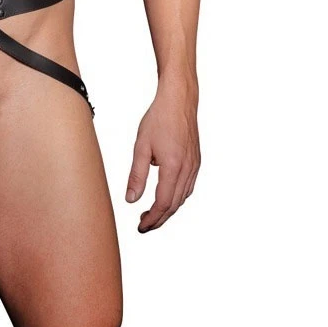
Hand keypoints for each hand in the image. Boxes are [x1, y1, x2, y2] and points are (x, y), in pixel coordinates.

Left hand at [125, 88, 199, 231]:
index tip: (141, 226)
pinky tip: (167, 196)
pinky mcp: (196, 161)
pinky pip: (188, 187)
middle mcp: (188, 170)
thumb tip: (131, 200)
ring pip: (183, 197)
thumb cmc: (159, 119)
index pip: (163, 203)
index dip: (152, 218)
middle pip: (174, 205)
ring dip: (168, 209)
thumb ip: (137, 175)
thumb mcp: (141, 146)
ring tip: (152, 214)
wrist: (179, 100)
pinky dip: (177, 197)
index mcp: (173, 167)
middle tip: (144, 225)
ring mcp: (194, 166)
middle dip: (159, 219)